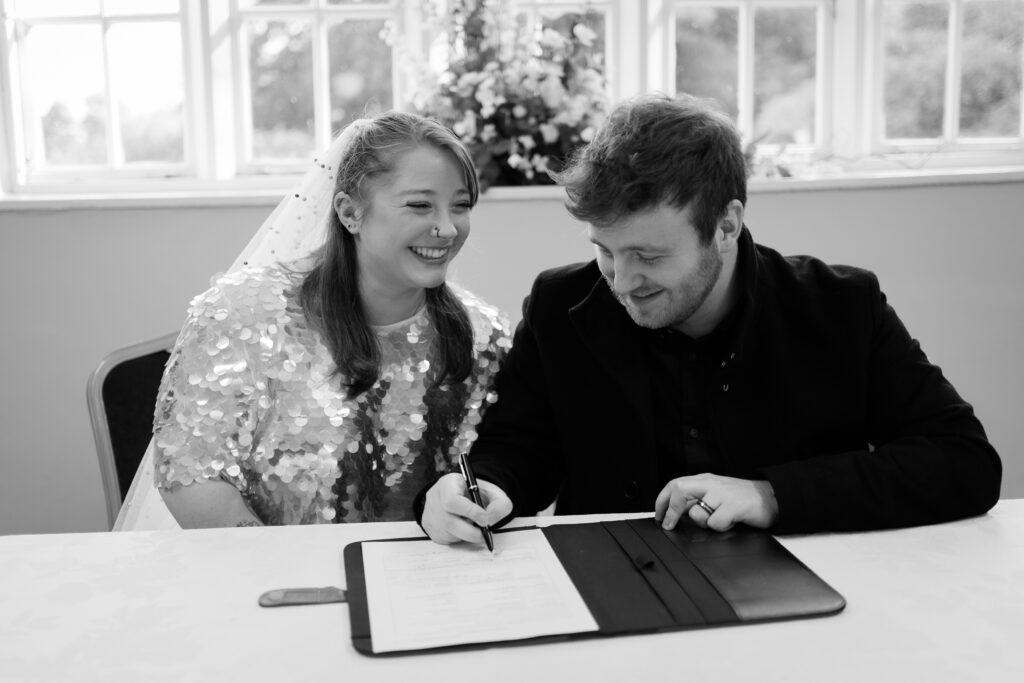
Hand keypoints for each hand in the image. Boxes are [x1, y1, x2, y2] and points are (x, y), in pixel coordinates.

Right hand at [421, 473, 512, 544]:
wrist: (462, 494)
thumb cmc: (476, 494)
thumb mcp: (492, 492)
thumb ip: (499, 504)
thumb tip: (491, 521)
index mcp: (448, 483)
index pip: (453, 500)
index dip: (470, 512)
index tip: (486, 520)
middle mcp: (436, 499)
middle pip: (450, 521)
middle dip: (472, 531)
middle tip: (486, 533)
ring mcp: (432, 516)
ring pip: (450, 533)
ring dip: (467, 535)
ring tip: (475, 526)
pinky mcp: (432, 530)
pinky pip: (448, 540)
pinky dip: (460, 538)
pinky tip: (465, 527)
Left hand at [654, 474, 778, 531]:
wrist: (771, 497)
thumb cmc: (742, 498)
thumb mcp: (716, 494)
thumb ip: (697, 500)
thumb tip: (675, 513)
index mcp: (705, 480)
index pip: (675, 484)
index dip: (662, 501)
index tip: (659, 516)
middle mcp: (711, 484)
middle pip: (680, 490)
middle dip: (671, 510)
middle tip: (669, 525)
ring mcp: (723, 494)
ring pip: (697, 512)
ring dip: (702, 523)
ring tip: (715, 521)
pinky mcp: (735, 506)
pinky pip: (716, 523)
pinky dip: (719, 528)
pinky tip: (729, 523)